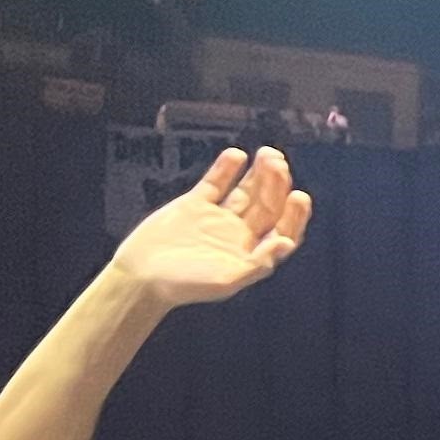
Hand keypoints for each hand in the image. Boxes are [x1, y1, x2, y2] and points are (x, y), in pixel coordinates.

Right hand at [111, 145, 309, 310]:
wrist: (141, 276)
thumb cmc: (183, 286)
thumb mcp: (226, 281)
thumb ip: (258, 263)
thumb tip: (286, 243)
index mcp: (250, 253)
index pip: (283, 229)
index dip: (294, 214)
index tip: (299, 195)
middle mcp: (238, 234)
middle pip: (266, 205)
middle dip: (275, 184)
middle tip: (279, 164)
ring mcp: (217, 218)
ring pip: (245, 191)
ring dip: (257, 174)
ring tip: (268, 154)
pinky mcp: (194, 205)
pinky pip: (215, 183)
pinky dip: (225, 169)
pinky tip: (236, 155)